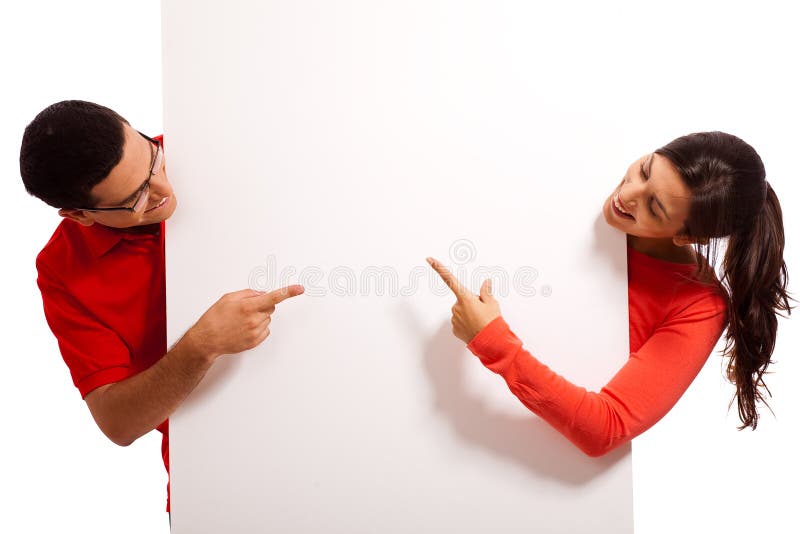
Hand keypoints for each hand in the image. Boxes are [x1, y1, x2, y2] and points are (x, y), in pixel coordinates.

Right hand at [184, 285, 304, 360]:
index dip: (288, 292)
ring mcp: (255, 332)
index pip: (274, 297)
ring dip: (259, 317)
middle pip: (271, 308)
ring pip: (267, 319)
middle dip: (262, 305)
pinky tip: (243, 329)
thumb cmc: (214, 318)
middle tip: (245, 309)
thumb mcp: (228, 298)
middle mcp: (254, 320)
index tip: (299, 289)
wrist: (206, 340)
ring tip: (241, 321)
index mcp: (248, 307)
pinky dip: (258, 328)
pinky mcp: (255, 342)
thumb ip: (248, 293)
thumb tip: (262, 293)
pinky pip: (265, 330)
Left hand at [427, 257, 500, 343]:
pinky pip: (460, 322)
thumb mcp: (492, 303)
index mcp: (465, 298)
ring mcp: (454, 319)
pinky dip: (467, 323)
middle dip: (472, 303)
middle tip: (483, 311)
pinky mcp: (454, 329)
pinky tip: (475, 328)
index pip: (449, 279)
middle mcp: (456, 307)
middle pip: (463, 299)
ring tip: (481, 321)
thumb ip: (486, 292)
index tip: (429, 259)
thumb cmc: (492, 322)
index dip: (438, 268)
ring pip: (462, 311)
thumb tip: (486, 282)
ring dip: (470, 313)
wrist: (490, 343)